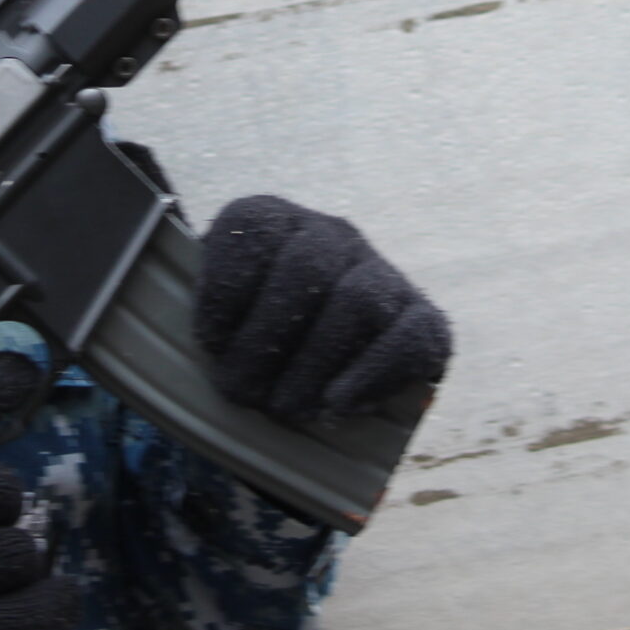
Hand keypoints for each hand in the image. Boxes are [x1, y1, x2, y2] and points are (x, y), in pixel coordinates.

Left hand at [195, 196, 450, 422]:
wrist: (320, 369)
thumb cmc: (254, 343)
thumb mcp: (220, 319)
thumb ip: (209, 322)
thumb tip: (206, 351)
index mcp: (274, 221)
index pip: (249, 229)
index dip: (224, 288)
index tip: (210, 343)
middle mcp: (330, 235)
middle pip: (306, 269)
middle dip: (266, 340)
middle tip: (241, 392)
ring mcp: (381, 272)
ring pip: (358, 300)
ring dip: (314, 364)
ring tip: (286, 408)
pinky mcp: (423, 318)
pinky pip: (411, 336)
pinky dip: (372, 374)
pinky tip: (339, 404)